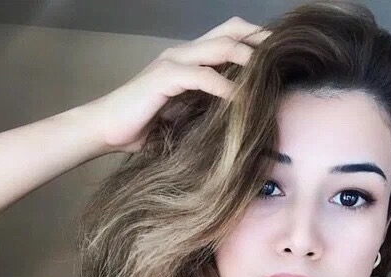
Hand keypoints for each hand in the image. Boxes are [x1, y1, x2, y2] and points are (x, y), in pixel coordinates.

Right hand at [82, 17, 269, 153]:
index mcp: (187, 60)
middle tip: (284, 56)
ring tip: (268, 75)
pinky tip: (240, 100)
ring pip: (218, 49)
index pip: (226, 36)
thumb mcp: (182, 115)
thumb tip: (236, 117)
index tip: (278, 56)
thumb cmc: (142, 126)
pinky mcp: (163, 78)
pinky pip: (202, 76)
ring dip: (247, 60)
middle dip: (259, 42)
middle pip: (229, 32)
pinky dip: (224, 87)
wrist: (105, 130)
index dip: (253, 40)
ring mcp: (172, 62)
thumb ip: (205, 108)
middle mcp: (182, 54)